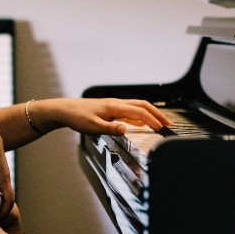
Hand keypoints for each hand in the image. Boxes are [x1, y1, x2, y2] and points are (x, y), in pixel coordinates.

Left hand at [38, 97, 172, 136]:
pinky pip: (130, 111)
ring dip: (150, 114)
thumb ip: (111, 129)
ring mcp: (114, 105)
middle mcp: (117, 104)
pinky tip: (142, 123)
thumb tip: (126, 130)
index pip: (139, 112)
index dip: (152, 120)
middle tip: (168, 124)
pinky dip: (140, 116)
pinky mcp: (111, 109)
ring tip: (160, 123)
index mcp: (115, 107)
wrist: (65, 110)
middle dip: (157, 114)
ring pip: (137, 107)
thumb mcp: (93, 127)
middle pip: (143, 105)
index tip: (162, 129)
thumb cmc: (77, 118)